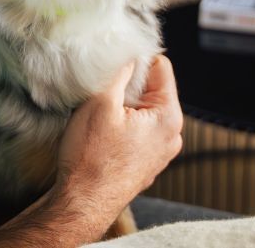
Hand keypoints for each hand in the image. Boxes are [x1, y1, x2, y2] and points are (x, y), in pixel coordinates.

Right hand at [0, 56, 182, 247]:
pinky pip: (139, 128)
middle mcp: (171, 134)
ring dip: (123, 105)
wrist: (83, 202)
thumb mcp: (101, 103)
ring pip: (143, 108)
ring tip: (102, 116)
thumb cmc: (92, 159)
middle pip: (153, 88)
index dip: (136, 59)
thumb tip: (130, 54)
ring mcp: (160, 150)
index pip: (161, 67)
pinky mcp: (146, 160)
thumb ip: (120, 73)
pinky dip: (123, 123)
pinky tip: (103, 132)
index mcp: (168, 117)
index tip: (114, 64)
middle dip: (128, 85)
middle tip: (103, 94)